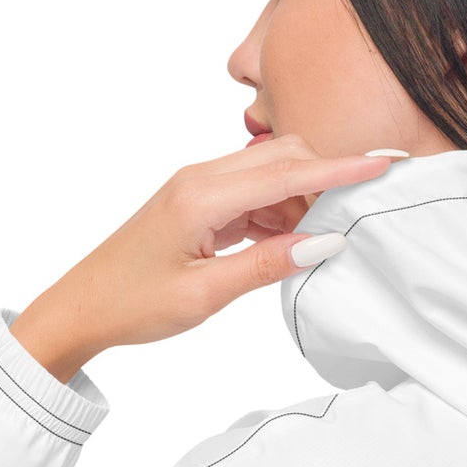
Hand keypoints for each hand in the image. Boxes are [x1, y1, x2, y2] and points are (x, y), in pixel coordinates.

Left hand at [10, 136, 400, 381]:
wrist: (82, 307)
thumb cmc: (133, 304)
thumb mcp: (205, 295)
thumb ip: (266, 265)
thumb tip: (323, 242)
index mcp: (202, 196)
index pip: (287, 172)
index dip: (341, 167)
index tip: (384, 162)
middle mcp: (201, 179)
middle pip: (284, 159)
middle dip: (326, 181)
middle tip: (356, 218)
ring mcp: (199, 187)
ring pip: (271, 176)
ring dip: (302, 203)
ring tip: (317, 243)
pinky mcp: (199, 203)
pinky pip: (253, 195)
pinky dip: (279, 214)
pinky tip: (286, 244)